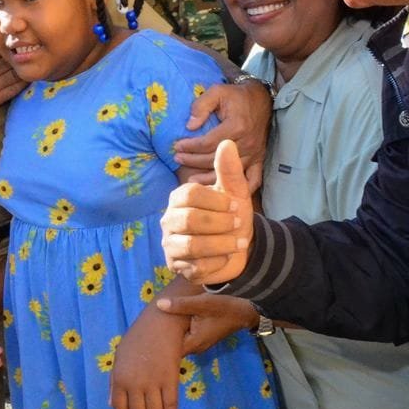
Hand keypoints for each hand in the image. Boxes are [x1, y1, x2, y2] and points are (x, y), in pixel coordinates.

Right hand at [0, 24, 22, 125]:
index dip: (5, 43)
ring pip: (13, 75)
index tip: (10, 39)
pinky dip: (22, 83)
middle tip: (26, 47)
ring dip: (22, 67)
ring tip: (31, 59)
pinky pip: (13, 90)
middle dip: (16, 54)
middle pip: (7, 61)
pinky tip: (28, 76)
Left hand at [110, 307, 189, 408]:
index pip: (119, 407)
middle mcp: (134, 384)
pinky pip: (170, 406)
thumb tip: (112, 403)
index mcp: (119, 378)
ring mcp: (153, 383)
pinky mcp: (170, 380)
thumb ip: (114, 381)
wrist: (161, 323)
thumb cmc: (139, 338)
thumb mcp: (119, 357)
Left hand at [155, 288, 259, 354]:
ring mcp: (200, 342)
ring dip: (170, 331)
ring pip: (179, 339)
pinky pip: (185, 334)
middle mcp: (196, 346)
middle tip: (147, 324)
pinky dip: (178, 329)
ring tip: (155, 320)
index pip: (169, 350)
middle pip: (172, 345)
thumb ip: (181, 305)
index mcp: (194, 342)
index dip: (156, 343)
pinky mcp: (202, 335)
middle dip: (161, 336)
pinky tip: (170, 318)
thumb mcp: (203, 303)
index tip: (145, 333)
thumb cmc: (226, 307)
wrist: (248, 309)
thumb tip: (159, 305)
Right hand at [162, 140, 253, 285]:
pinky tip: (226, 258)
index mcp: (179, 198)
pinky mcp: (177, 266)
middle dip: (220, 223)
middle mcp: (169, 220)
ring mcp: (171, 244)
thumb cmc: (231, 217)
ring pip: (192, 245)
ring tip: (239, 243)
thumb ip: (229, 170)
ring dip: (222, 244)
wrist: (236, 249)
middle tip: (239, 224)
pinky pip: (196, 266)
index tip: (236, 206)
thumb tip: (227, 142)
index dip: (217, 201)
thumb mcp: (235, 193)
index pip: (190, 194)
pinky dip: (217, 262)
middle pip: (189, 219)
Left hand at [175, 78, 270, 190]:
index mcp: (237, 126)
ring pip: (230, 173)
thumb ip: (201, 106)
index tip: (176, 146)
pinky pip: (252, 180)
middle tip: (177, 158)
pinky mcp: (259, 160)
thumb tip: (190, 126)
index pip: (208, 143)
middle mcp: (247, 143)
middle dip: (193, 161)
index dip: (190, 146)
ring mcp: (255, 154)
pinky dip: (239, 188)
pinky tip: (224, 192)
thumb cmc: (236, 96)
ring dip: (209, 178)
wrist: (261, 100)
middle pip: (215, 159)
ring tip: (190, 179)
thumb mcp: (217, 92)